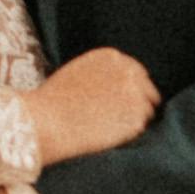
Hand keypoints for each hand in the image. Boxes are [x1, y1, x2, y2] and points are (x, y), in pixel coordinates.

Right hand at [25, 43, 161, 168]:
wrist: (47, 121)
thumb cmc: (52, 102)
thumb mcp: (77, 73)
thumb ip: (101, 75)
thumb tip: (115, 90)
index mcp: (111, 57)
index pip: (135, 72)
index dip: (130, 89)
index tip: (123, 102)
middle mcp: (128, 71)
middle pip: (147, 89)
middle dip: (138, 103)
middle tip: (121, 120)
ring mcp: (136, 94)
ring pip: (147, 110)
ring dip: (134, 120)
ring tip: (109, 130)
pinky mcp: (137, 118)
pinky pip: (141, 128)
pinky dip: (129, 135)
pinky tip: (108, 136)